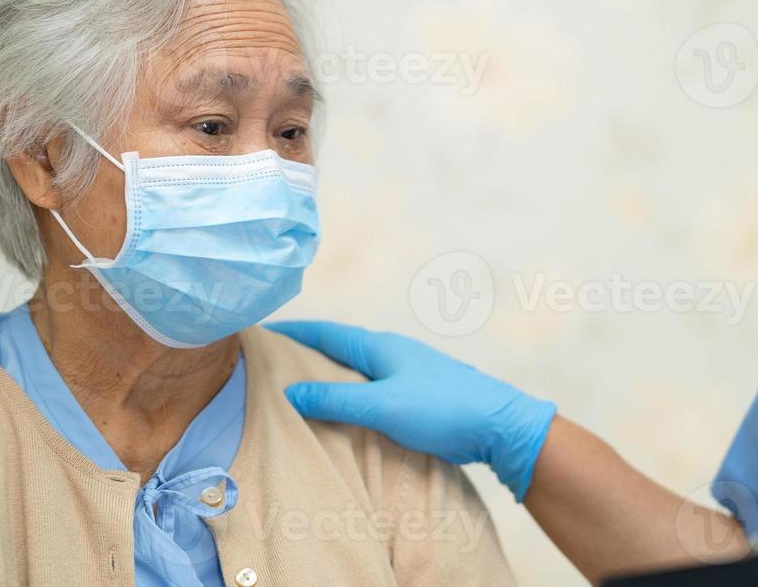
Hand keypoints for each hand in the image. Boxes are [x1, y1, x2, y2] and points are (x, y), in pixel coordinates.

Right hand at [270, 321, 556, 500]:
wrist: (498, 426)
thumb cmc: (443, 409)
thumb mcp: (382, 404)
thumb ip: (336, 398)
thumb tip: (289, 390)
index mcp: (380, 347)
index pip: (325, 333)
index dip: (292, 332)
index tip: (259, 331)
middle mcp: (391, 353)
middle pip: (338, 348)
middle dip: (304, 351)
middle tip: (267, 361)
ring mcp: (405, 373)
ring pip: (355, 370)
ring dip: (327, 374)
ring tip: (296, 387)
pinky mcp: (416, 396)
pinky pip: (370, 389)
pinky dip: (348, 394)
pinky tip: (341, 411)